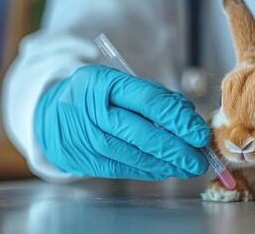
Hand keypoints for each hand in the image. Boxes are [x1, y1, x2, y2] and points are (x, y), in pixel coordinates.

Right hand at [34, 65, 209, 179]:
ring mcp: (86, 138)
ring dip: (167, 164)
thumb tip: (191, 124)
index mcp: (104, 82)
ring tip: (189, 167)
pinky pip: (124, 169)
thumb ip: (160, 99)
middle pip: (142, 134)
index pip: (149, 102)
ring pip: (135, 156)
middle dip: (177, 150)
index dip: (179, 120)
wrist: (54, 115)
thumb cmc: (103, 97)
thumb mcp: (126, 85)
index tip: (200, 134)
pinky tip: (167, 170)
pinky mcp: (86, 160)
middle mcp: (92, 110)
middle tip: (200, 159)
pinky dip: (150, 171)